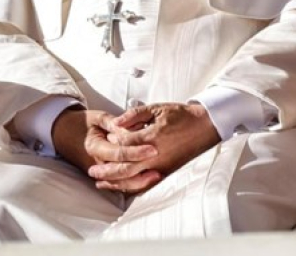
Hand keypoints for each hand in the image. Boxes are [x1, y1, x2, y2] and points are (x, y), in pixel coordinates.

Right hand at [51, 107, 160, 191]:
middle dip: (141, 168)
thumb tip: (131, 128)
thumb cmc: (82, 123)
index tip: (153, 149)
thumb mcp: (97, 117)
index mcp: (95, 146)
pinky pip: (117, 185)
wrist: (63, 133)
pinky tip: (145, 181)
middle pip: (121, 171)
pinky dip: (131, 185)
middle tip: (159, 162)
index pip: (118, 153)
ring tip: (157, 175)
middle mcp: (96, 163)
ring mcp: (98, 171)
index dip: (136, 152)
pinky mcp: (101, 176)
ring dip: (139, 181)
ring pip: (120, 183)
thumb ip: (114, 123)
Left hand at [89, 102, 219, 191]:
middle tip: (92, 170)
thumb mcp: (156, 108)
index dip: (113, 141)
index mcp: (151, 137)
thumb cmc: (181, 116)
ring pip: (133, 179)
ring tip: (101, 182)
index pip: (124, 143)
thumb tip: (116, 123)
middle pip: (125, 167)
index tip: (106, 136)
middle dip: (106, 170)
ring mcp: (161, 166)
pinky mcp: (166, 172)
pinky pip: (146, 184)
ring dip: (115, 181)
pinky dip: (132, 187)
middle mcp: (154, 155)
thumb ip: (134, 115)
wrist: (204, 126)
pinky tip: (122, 187)